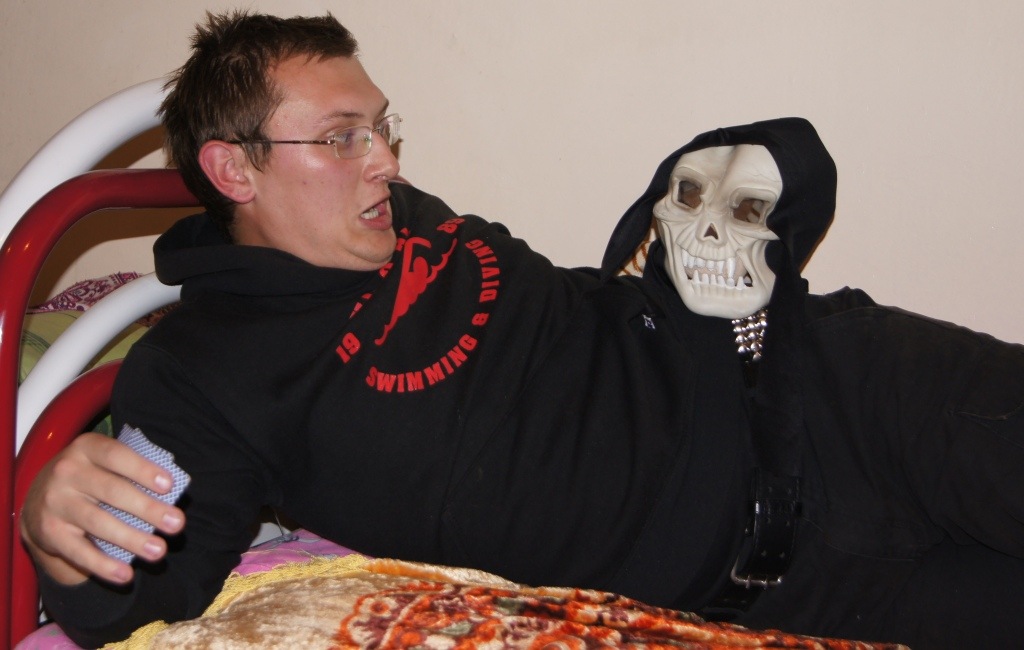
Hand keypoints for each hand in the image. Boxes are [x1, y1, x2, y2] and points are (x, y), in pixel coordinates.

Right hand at [20, 432, 185, 584]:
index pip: (116, 455)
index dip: (143, 470)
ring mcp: (56, 503)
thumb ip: (133, 470)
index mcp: (86, 448)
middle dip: (147, 509)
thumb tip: (172, 491)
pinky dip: (103, 565)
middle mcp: (67, 472)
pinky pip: (79, 552)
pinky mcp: (49, 532)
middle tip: (177, 523)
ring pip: (98, 523)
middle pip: (112, 491)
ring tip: (159, 550)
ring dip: (132, 539)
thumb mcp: (105, 463)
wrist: (39, 498)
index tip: (169, 485)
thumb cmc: (91, 476)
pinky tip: (126, 575)